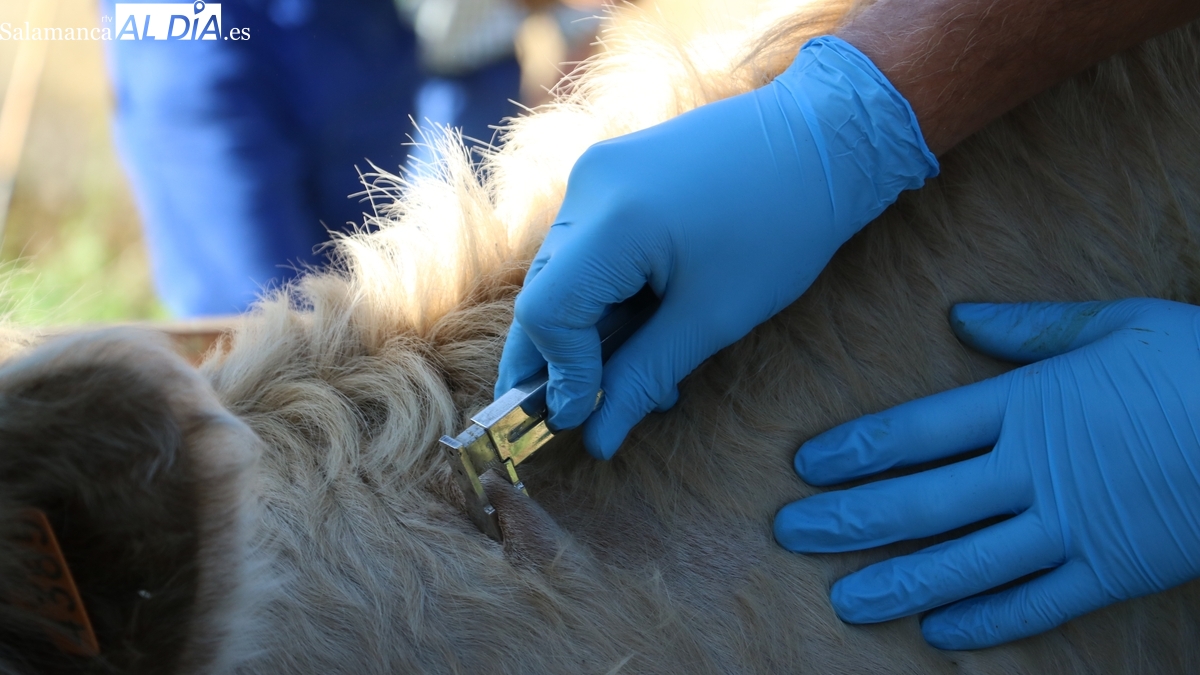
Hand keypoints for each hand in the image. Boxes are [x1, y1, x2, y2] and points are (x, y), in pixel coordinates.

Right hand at [496, 36, 937, 458]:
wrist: (825, 134)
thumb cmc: (782, 227)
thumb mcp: (714, 316)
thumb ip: (644, 376)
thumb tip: (596, 440)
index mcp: (613, 219)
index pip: (548, 313)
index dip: (558, 374)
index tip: (580, 418)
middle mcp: (589, 187)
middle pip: (544, 290)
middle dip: (560, 359)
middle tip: (579, 412)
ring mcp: (597, 173)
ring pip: (564, 271)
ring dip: (587, 332)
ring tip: (631, 380)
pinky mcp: (614, 171)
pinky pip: (588, 244)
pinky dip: (604, 293)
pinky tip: (639, 330)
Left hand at [774, 299, 1199, 648]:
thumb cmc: (1195, 365)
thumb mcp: (1115, 326)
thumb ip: (1030, 329)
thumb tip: (960, 318)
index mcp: (1028, 405)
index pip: (915, 432)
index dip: (855, 451)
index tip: (806, 468)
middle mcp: (1034, 471)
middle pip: (921, 501)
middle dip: (849, 518)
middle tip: (790, 533)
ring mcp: (1070, 527)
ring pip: (964, 562)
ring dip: (897, 581)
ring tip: (843, 600)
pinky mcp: (1111, 572)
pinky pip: (1035, 605)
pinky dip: (986, 622)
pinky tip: (938, 633)